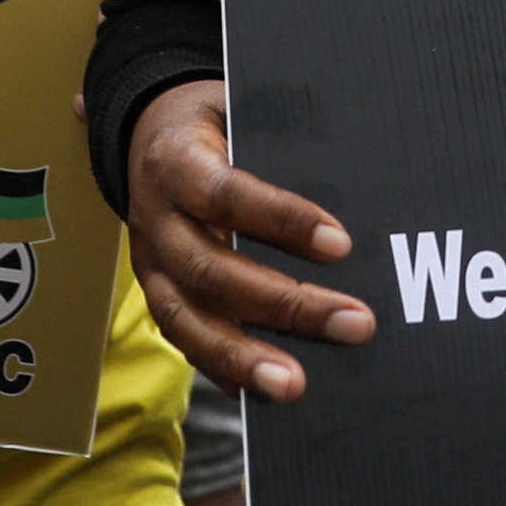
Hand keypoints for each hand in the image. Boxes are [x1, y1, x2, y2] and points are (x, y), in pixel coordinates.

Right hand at [123, 78, 369, 402]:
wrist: (147, 135)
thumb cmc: (217, 126)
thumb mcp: (241, 112)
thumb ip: (284, 143)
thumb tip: (358, 182)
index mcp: (175, 162)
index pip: (224, 193)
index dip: (281, 219)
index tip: (341, 244)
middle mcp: (155, 220)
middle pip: (213, 271)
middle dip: (286, 305)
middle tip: (356, 323)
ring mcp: (150, 267)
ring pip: (189, 321)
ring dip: (246, 358)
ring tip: (297, 385)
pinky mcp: (157, 298)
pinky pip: (187, 343)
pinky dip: (227, 371)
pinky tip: (269, 393)